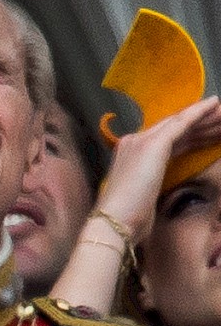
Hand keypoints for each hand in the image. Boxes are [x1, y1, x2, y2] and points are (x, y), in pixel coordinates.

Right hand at [101, 95, 220, 238]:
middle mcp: (134, 142)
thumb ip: (154, 183)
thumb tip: (164, 184)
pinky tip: (213, 104)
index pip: (166, 140)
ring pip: (179, 123)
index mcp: (131, 155)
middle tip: (220, 120)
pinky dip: (199, 111)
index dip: (190, 135)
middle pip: (173, 128)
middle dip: (199, 124)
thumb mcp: (145, 196)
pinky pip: (182, 122)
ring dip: (204, 117)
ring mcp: (141, 141)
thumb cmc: (128, 217)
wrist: (114, 220)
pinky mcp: (153, 143)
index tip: (208, 134)